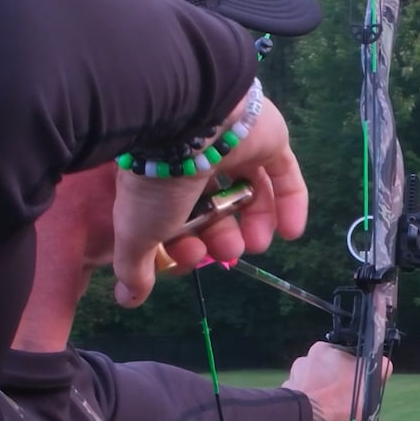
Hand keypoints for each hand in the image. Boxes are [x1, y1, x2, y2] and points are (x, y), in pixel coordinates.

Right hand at [111, 96, 309, 306]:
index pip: (177, 216)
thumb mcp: (137, 230)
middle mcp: (196, 159)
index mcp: (160, 176)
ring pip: (249, 192)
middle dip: (221, 238)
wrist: (186, 121)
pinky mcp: (268, 138)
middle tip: (227, 254)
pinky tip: (291, 233)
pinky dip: (290, 204)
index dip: (185, 242)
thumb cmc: (157, 181)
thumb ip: (135, 265)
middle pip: (215, 206)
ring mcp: (234, 147)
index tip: (190, 257)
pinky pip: (284, 176)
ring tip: (255, 244)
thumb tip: (128, 299)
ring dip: (254, 225)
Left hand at [283, 342, 392, 420]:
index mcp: (323, 350)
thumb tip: (384, 364)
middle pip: (329, 372)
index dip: (354, 372)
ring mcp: (293, 380)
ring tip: (334, 414)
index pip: (344, 357)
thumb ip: (379, 369)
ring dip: (324, 398)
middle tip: (347, 402)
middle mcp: (304, 361)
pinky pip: (305, 403)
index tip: (358, 387)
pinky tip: (321, 419)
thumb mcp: (369, 384)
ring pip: (316, 388)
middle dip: (337, 385)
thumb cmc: (339, 401)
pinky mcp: (287, 399)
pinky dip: (312, 410)